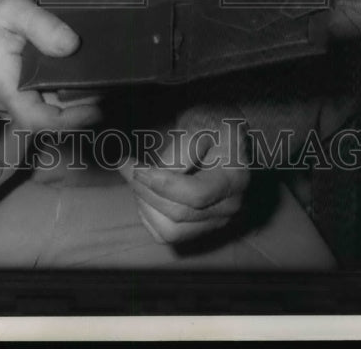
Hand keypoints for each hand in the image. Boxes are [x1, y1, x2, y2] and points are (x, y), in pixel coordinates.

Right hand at [0, 0, 101, 131]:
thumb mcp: (11, 7)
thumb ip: (41, 25)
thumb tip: (72, 45)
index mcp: (5, 84)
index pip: (38, 120)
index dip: (71, 119)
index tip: (98, 105)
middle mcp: (9, 99)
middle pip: (50, 117)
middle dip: (82, 106)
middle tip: (109, 82)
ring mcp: (14, 97)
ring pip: (49, 109)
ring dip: (76, 99)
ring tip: (101, 77)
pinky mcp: (20, 90)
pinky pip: (45, 99)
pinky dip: (67, 91)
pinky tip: (84, 74)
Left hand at [122, 104, 250, 244]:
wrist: (223, 136)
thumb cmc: (210, 125)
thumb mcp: (199, 124)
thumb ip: (182, 149)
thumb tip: (157, 173)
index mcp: (234, 179)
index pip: (196, 195)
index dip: (163, 184)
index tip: (138, 169)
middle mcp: (230, 207)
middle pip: (179, 213)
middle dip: (145, 190)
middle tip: (125, 166)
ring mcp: (216, 222)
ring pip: (170, 230)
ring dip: (145, 205)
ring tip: (135, 179)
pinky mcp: (200, 229)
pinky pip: (166, 235)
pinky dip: (149, 217)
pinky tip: (144, 194)